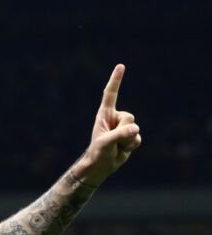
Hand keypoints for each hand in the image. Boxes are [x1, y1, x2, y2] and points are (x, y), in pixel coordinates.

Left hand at [75, 64, 142, 185]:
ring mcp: (124, 127)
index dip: (115, 80)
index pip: (110, 94)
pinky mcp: (131, 136)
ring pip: (135, 129)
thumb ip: (120, 134)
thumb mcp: (106, 142)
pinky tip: (122, 150)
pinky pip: (138, 139)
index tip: (120, 66)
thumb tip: (136, 129)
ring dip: (126, 141)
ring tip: (115, 146)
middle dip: (123, 131)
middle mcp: (115, 118)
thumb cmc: (98, 152)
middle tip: (112, 140)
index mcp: (105, 114)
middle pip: (129, 117)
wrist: (102, 165)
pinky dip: (131, 146)